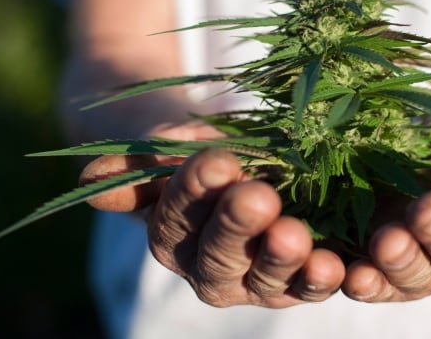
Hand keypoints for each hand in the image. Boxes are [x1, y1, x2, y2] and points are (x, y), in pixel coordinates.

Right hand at [81, 122, 345, 307]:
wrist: (243, 159)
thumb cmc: (201, 150)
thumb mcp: (173, 146)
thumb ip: (140, 165)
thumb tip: (92, 182)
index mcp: (173, 239)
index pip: (176, 218)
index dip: (192, 192)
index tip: (213, 161)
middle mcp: (213, 270)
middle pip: (219, 257)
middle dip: (237, 226)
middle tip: (257, 196)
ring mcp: (259, 281)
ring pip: (267, 280)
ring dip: (282, 260)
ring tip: (296, 236)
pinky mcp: (303, 279)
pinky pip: (312, 284)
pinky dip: (323, 277)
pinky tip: (338, 264)